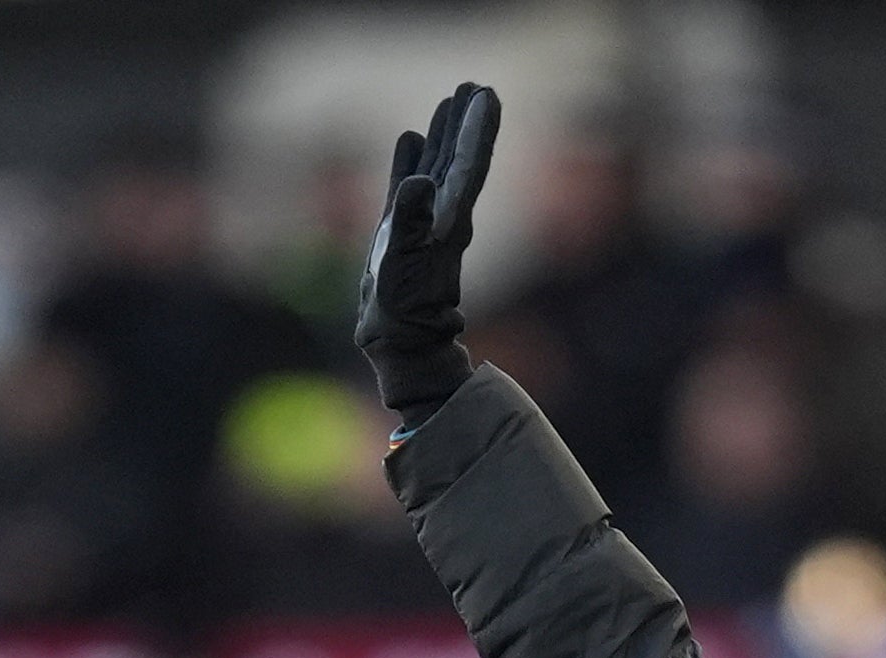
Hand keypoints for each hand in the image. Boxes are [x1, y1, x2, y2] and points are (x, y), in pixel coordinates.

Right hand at [356, 81, 499, 419]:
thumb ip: (410, 226)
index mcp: (449, 222)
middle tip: (474, 84)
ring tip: (450, 98)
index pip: (468, 167)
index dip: (477, 130)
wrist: (399, 345)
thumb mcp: (402, 272)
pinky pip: (410, 185)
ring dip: (444, 133)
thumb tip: (419, 181)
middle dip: (467, 121)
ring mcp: (425, 223)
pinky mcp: (404, 232)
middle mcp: (443, 217)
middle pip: (459, 158)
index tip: (486, 95)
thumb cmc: (402, 316)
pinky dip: (412, 158)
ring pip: (437, 166)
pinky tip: (410, 137)